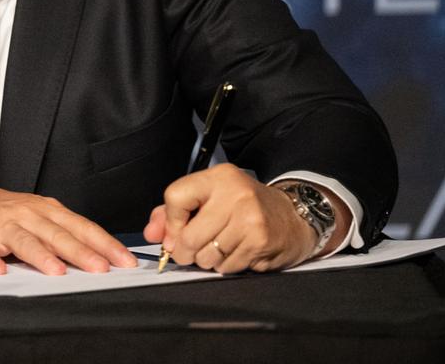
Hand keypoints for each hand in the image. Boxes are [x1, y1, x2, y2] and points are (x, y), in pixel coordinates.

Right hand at [0, 178, 137, 275]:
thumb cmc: (0, 213)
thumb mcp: (35, 216)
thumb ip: (61, 235)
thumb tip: (98, 258)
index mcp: (47, 210)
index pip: (83, 227)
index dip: (105, 244)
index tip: (125, 261)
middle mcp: (28, 214)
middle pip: (58, 235)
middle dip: (82, 252)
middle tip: (100, 269)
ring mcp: (3, 225)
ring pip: (26, 241)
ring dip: (42, 256)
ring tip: (56, 271)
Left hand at [142, 164, 347, 272]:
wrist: (293, 216)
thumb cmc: (243, 207)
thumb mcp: (210, 198)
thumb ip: (173, 212)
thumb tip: (151, 233)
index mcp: (218, 178)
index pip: (176, 197)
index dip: (170, 223)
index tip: (175, 233)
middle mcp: (235, 194)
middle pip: (188, 236)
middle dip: (185, 251)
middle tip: (193, 250)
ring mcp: (250, 218)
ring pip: (205, 256)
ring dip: (206, 260)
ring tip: (218, 248)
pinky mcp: (260, 241)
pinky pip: (225, 267)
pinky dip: (225, 266)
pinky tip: (236, 253)